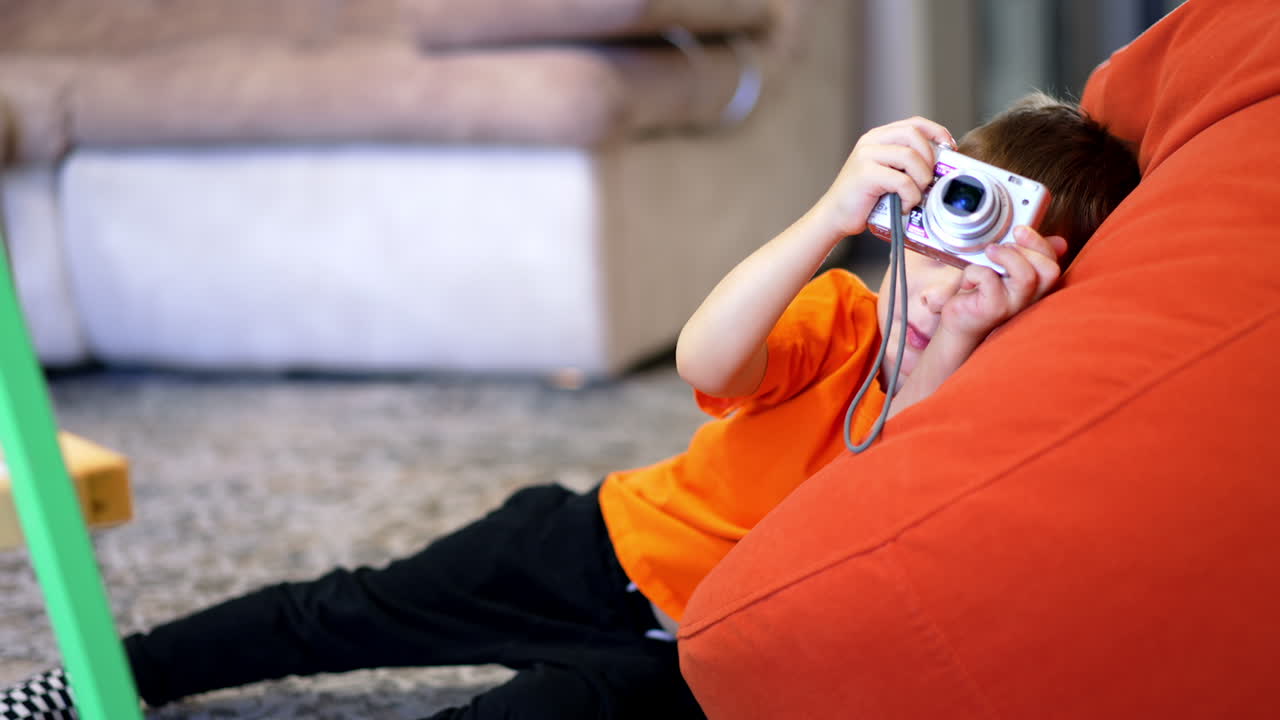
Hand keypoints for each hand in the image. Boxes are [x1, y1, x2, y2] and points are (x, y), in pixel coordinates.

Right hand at [814, 117, 955, 237]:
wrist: (835, 217)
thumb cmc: (865, 199)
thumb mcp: (887, 173)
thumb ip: (906, 163)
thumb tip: (941, 165)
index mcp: (878, 137)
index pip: (915, 123)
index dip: (937, 132)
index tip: (950, 149)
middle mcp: (871, 142)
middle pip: (914, 135)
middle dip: (930, 158)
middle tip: (928, 179)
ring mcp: (866, 156)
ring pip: (910, 156)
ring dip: (921, 179)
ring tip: (915, 195)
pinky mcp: (865, 174)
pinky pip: (902, 181)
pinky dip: (910, 196)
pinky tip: (904, 206)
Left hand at [938, 226, 1067, 341]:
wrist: (960, 321)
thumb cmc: (982, 293)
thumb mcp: (1006, 269)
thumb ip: (1029, 254)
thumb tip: (1059, 243)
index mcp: (1037, 286)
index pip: (1052, 263)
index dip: (1039, 243)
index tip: (1019, 231)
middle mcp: (1030, 297)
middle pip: (1050, 271)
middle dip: (1027, 248)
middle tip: (1002, 246)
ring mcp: (1013, 305)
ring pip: (1026, 276)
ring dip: (1006, 256)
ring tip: (989, 253)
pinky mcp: (993, 309)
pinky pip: (989, 279)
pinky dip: (974, 271)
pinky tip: (968, 280)